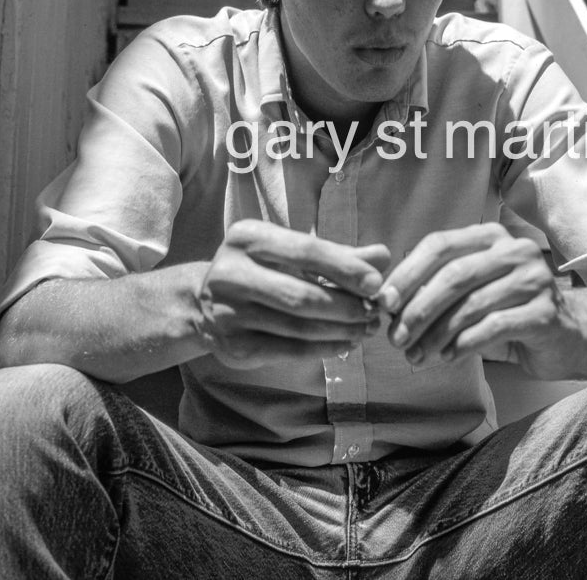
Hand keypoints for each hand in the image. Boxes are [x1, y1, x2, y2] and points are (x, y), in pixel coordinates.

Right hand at [195, 219, 390, 368]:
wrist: (203, 303)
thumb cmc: (262, 270)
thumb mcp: (291, 253)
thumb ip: (337, 255)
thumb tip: (383, 256)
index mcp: (247, 237)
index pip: (305, 251)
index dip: (345, 268)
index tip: (377, 282)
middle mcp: (230, 272)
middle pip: (302, 295)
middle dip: (347, 306)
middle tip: (375, 312)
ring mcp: (227, 312)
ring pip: (298, 327)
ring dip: (340, 330)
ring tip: (366, 328)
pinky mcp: (233, 346)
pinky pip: (288, 350)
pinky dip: (323, 349)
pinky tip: (345, 343)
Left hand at [377, 223, 580, 379]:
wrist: (570, 334)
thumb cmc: (510, 312)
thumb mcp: (473, 293)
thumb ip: (438, 290)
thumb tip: (389, 306)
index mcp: (490, 236)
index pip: (440, 245)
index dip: (408, 272)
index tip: (384, 302)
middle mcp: (514, 250)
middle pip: (454, 275)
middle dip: (418, 309)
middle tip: (396, 337)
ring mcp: (533, 279)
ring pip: (471, 305)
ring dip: (436, 334)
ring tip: (416, 356)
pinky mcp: (545, 311)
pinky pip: (493, 327)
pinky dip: (464, 344)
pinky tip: (447, 357)